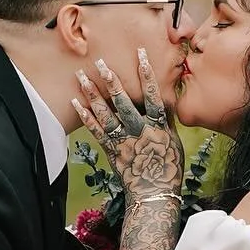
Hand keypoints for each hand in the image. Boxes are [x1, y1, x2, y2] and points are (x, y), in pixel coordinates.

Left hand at [73, 48, 183, 200]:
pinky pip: (96, 131)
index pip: (153, 96)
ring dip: (92, 94)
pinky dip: (85, 116)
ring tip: (81, 76)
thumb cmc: (168, 168)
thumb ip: (166, 121)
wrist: (153, 194)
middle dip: (111, 81)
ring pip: (105, 114)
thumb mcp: (174, 142)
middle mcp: (139, 131)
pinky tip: (75, 102)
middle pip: (123, 102)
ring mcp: (123, 141)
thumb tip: (165, 100)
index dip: (147, 75)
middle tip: (100, 62)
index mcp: (158, 127)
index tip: (140, 55)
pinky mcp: (111, 150)